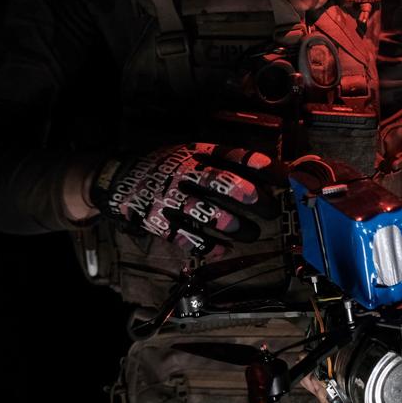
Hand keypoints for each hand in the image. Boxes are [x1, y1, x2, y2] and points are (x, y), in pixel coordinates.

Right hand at [89, 143, 279, 256]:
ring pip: (207, 213)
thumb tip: (266, 172)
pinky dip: (207, 246)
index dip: (260, 166)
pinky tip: (222, 249)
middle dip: (252, 197)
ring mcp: (171, 198)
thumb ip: (223, 161)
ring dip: (233, 225)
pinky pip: (186, 237)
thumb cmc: (164, 166)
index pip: (233, 156)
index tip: (283, 176)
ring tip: (249, 233)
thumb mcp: (190, 153)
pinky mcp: (159, 221)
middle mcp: (185, 174)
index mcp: (196, 154)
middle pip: (223, 184)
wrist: (118, 179)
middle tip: (270, 209)